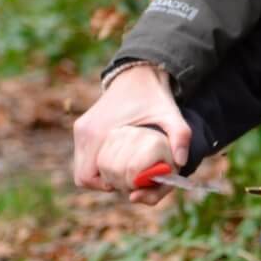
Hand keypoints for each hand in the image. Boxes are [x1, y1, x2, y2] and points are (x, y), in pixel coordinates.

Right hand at [72, 64, 189, 206]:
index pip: (88, 177)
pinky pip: (84, 156)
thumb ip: (180, 137)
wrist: (139, 74)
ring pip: (82, 167)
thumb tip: (180, 163)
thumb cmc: (155, 97)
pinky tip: (119, 157)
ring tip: (125, 167)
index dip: (106, 185)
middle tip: (128, 177)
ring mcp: (80, 129)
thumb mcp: (171, 115)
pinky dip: (97, 162)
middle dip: (105, 182)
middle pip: (83, 176)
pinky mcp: (82, 126)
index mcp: (98, 132)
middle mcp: (84, 132)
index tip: (127, 180)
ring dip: (100, 173)